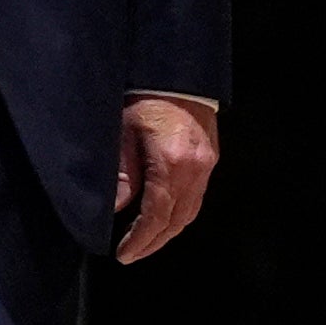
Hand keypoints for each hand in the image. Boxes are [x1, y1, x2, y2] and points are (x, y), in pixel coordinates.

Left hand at [110, 96, 219, 262]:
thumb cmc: (144, 94)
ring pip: (190, 212)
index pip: (156, 216)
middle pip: (177, 220)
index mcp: (172, 162)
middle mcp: (195, 168)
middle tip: (132, 254)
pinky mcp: (210, 157)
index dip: (139, 239)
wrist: (175, 70)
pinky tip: (163, 216)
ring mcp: (207, 164)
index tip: (123, 253)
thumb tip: (116, 207)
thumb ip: (121, 173)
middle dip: (154, 242)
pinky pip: (196, 197)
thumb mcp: (122, 131)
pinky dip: (179, 213)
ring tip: (146, 241)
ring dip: (168, 231)